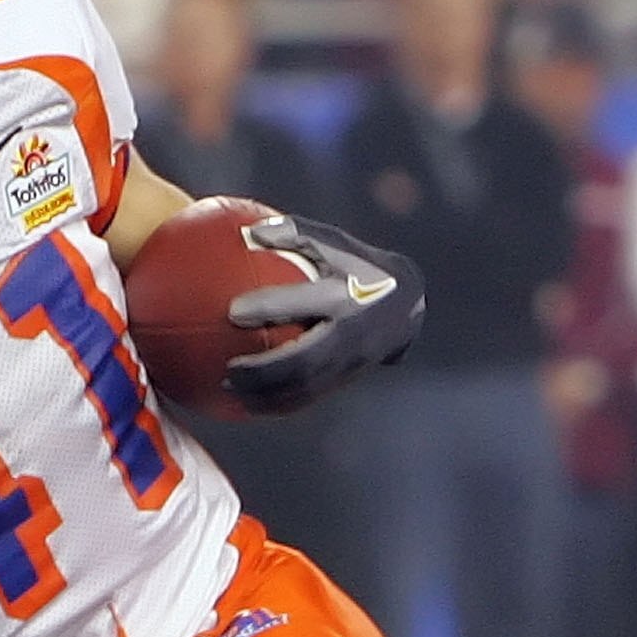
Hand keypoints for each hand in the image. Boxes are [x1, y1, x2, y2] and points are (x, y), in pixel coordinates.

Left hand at [224, 215, 425, 413]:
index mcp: (346, 295)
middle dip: (264, 371)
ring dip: (267, 395)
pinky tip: (250, 403)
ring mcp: (351, 360)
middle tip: (229, 370)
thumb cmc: (359, 266)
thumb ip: (297, 235)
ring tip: (230, 391)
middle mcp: (351, 333)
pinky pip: (311, 397)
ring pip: (306, 387)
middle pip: (303, 361)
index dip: (269, 308)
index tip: (231, 312)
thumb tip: (248, 232)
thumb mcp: (336, 244)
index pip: (303, 303)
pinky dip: (280, 404)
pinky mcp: (348, 377)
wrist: (407, 305)